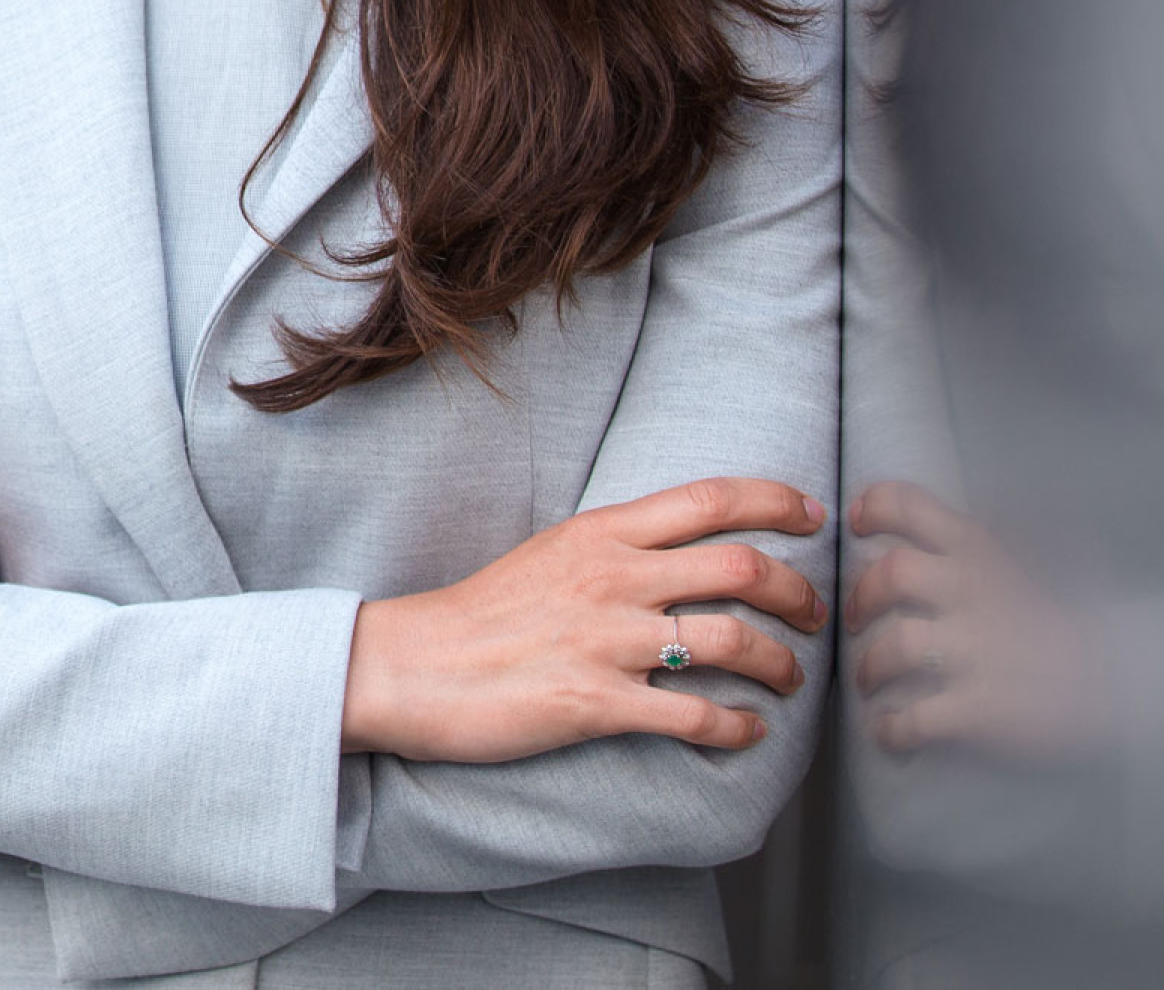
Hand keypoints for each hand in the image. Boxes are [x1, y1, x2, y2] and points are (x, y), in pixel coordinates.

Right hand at [342, 477, 826, 760]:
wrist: (415, 665)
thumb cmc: (485, 612)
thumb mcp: (554, 552)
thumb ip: (619, 546)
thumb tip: (685, 549)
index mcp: (601, 532)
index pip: (710, 498)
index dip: (776, 502)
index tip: (814, 517)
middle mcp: (613, 576)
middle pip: (741, 566)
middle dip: (798, 592)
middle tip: (815, 612)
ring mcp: (607, 639)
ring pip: (733, 641)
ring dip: (780, 664)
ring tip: (789, 677)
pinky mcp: (598, 702)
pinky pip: (697, 715)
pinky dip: (739, 728)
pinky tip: (748, 732)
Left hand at [847, 479, 1109, 759]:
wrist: (1127, 691)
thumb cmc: (1068, 628)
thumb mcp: (1038, 567)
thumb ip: (1002, 537)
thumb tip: (984, 505)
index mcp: (984, 554)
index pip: (912, 507)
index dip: (875, 507)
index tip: (856, 520)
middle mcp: (977, 594)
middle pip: (890, 575)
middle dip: (861, 597)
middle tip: (854, 619)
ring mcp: (980, 652)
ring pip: (894, 646)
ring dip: (870, 667)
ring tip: (870, 682)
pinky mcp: (986, 709)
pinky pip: (919, 717)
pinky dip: (894, 728)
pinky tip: (890, 733)